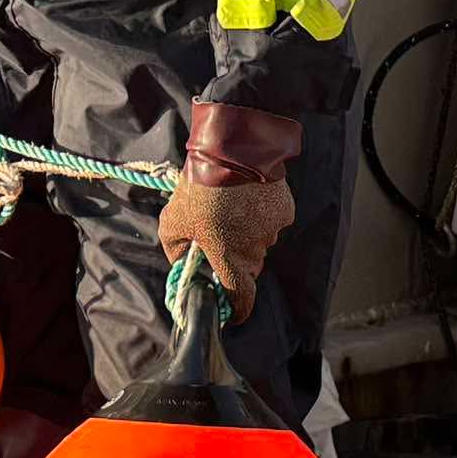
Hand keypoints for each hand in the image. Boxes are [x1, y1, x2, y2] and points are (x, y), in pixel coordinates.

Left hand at [160, 174, 295, 308]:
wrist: (230, 148)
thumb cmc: (198, 187)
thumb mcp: (172, 222)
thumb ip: (176, 252)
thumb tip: (183, 267)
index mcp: (229, 257)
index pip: (241, 297)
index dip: (237, 308)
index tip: (231, 309)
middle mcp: (256, 249)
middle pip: (248, 268)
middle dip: (233, 259)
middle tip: (217, 235)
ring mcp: (272, 230)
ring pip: (260, 245)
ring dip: (247, 236)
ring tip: (230, 210)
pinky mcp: (284, 211)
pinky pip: (271, 224)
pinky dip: (260, 218)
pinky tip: (247, 199)